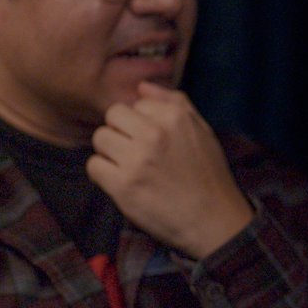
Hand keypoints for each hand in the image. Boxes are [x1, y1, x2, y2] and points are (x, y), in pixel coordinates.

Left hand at [87, 84, 254, 257]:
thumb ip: (174, 102)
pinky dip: (104, 176)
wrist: (214, 221)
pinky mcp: (123, 185)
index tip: (151, 142)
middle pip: (112, 116)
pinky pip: (94, 166)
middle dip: (120, 133)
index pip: (135, 103)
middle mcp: (154, 133)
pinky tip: (123, 184)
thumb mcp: (201, 131)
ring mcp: (137, 159)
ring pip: (100, 138)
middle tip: (135, 154)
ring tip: (130, 169)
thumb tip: (142, 86)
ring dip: (110, 154)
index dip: (140, 123)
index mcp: (174, 116)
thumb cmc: (208, 177)